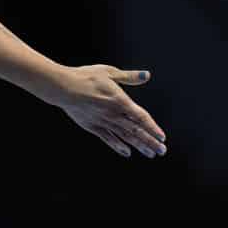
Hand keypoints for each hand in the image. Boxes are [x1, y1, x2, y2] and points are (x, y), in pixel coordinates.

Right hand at [45, 63, 167, 158]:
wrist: (64, 87)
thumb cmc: (87, 77)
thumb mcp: (110, 72)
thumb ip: (129, 77)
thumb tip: (147, 75)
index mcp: (120, 100)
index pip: (141, 117)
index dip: (153, 128)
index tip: (162, 137)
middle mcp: (114, 114)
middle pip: (136, 131)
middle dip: (150, 142)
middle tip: (162, 151)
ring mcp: (103, 122)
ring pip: (124, 137)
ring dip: (138, 146)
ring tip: (150, 154)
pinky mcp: (93, 127)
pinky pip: (108, 139)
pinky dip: (118, 146)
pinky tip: (127, 153)